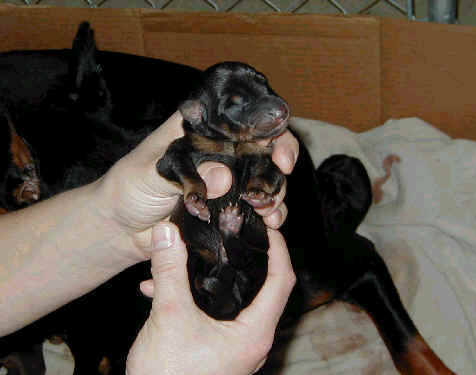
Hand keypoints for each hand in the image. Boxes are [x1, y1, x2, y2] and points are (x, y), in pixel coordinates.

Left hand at [95, 111, 297, 260]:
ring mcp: (227, 182)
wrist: (121, 228)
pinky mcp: (228, 208)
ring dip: (275, 192)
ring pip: (266, 179)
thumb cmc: (128, 188)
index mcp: (203, 132)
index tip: (277, 148)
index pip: (243, 118)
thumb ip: (185, 174)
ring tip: (267, 207)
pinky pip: (257, 208)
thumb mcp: (150, 173)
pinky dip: (270, 214)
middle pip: (264, 147)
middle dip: (280, 158)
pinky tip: (270, 223)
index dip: (268, 126)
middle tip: (282, 172)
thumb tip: (223, 178)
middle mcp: (220, 153)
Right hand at [126, 224, 295, 374]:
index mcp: (254, 333)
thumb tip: (168, 234)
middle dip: (247, 259)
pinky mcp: (217, 350)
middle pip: (262, 288)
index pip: (281, 281)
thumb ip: (170, 273)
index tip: (269, 229)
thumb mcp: (169, 317)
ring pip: (234, 301)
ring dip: (213, 278)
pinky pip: (215, 315)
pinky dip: (196, 298)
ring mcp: (235, 347)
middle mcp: (251, 341)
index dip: (279, 250)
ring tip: (194, 256)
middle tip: (238, 234)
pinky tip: (162, 289)